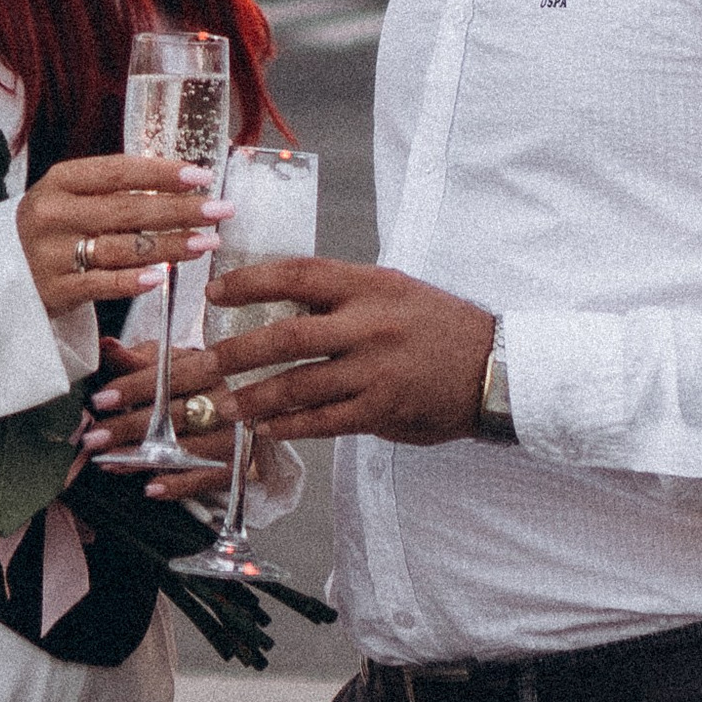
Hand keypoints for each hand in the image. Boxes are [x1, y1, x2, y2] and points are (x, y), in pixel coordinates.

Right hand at [17, 155, 224, 321]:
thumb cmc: (53, 229)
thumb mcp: (70, 198)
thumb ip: (113, 190)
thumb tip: (182, 183)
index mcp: (59, 181)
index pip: (118, 171)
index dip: (161, 173)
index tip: (202, 176)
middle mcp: (52, 214)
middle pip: (127, 210)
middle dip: (180, 210)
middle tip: (221, 210)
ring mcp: (51, 254)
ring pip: (122, 248)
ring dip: (171, 246)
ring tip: (207, 243)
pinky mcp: (54, 291)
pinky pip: (102, 285)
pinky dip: (134, 281)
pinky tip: (163, 277)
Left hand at [88, 332, 235, 486]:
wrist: (241, 409)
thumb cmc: (192, 382)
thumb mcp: (169, 363)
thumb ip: (136, 358)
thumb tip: (106, 346)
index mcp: (210, 367)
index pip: (171, 376)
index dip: (134, 388)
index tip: (100, 399)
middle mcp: (226, 400)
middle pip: (176, 415)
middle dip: (130, 427)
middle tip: (93, 437)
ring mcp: (232, 435)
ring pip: (186, 449)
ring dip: (142, 459)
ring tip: (106, 461)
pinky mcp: (235, 466)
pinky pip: (205, 479)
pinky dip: (177, 485)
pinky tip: (150, 488)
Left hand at [207, 258, 492, 443]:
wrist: (494, 368)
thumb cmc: (438, 324)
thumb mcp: (394, 290)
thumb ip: (343, 295)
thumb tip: (282, 300)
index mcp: (370, 285)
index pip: (298, 275)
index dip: (250, 281)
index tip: (215, 291)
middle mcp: (370, 325)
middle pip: (288, 335)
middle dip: (239, 350)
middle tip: (207, 361)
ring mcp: (375, 371)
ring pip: (299, 385)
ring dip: (255, 397)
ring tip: (226, 405)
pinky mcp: (381, 410)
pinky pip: (323, 421)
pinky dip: (290, 425)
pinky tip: (266, 427)